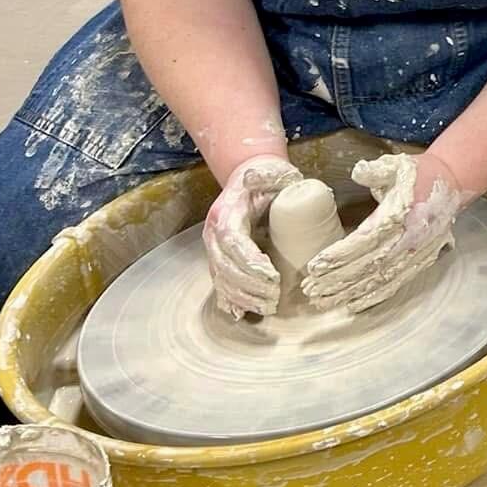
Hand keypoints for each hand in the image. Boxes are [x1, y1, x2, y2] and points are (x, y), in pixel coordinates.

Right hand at [203, 154, 303, 317]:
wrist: (249, 176)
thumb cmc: (266, 178)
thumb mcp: (270, 173)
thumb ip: (264, 176)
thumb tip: (252, 177)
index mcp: (225, 213)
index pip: (233, 243)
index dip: (251, 263)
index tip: (273, 277)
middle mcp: (213, 233)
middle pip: (225, 267)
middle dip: (249, 286)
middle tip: (274, 298)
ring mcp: (212, 247)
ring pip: (220, 279)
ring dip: (242, 297)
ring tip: (267, 307)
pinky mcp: (218, 257)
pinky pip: (219, 283)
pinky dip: (230, 300)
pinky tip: (243, 312)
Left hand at [301, 151, 468, 312]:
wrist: (453, 183)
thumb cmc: (418, 175)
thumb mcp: (397, 166)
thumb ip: (376, 170)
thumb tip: (358, 172)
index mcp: (401, 212)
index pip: (366, 239)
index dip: (341, 255)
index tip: (316, 266)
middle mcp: (411, 237)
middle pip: (369, 265)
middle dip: (338, 280)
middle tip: (311, 290)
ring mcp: (417, 252)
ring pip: (380, 279)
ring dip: (351, 292)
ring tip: (324, 301)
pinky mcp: (421, 261)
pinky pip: (396, 284)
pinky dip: (374, 297)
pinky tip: (353, 304)